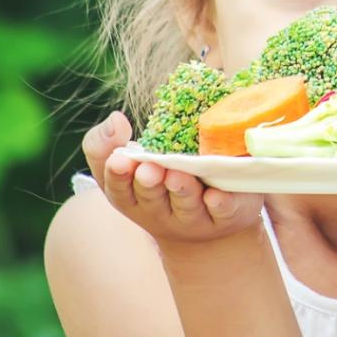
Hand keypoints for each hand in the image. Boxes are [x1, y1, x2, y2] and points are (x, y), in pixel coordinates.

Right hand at [81, 111, 263, 247]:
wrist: (207, 218)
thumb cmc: (160, 182)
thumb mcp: (129, 164)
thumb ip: (109, 143)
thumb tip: (115, 118)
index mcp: (134, 197)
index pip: (119, 189)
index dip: (118, 175)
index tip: (119, 159)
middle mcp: (161, 211)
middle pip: (152, 199)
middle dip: (149, 183)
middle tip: (149, 169)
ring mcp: (193, 217)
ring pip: (186, 205)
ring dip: (181, 190)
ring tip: (176, 175)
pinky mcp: (226, 215)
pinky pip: (222, 212)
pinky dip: (219, 204)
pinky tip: (215, 195)